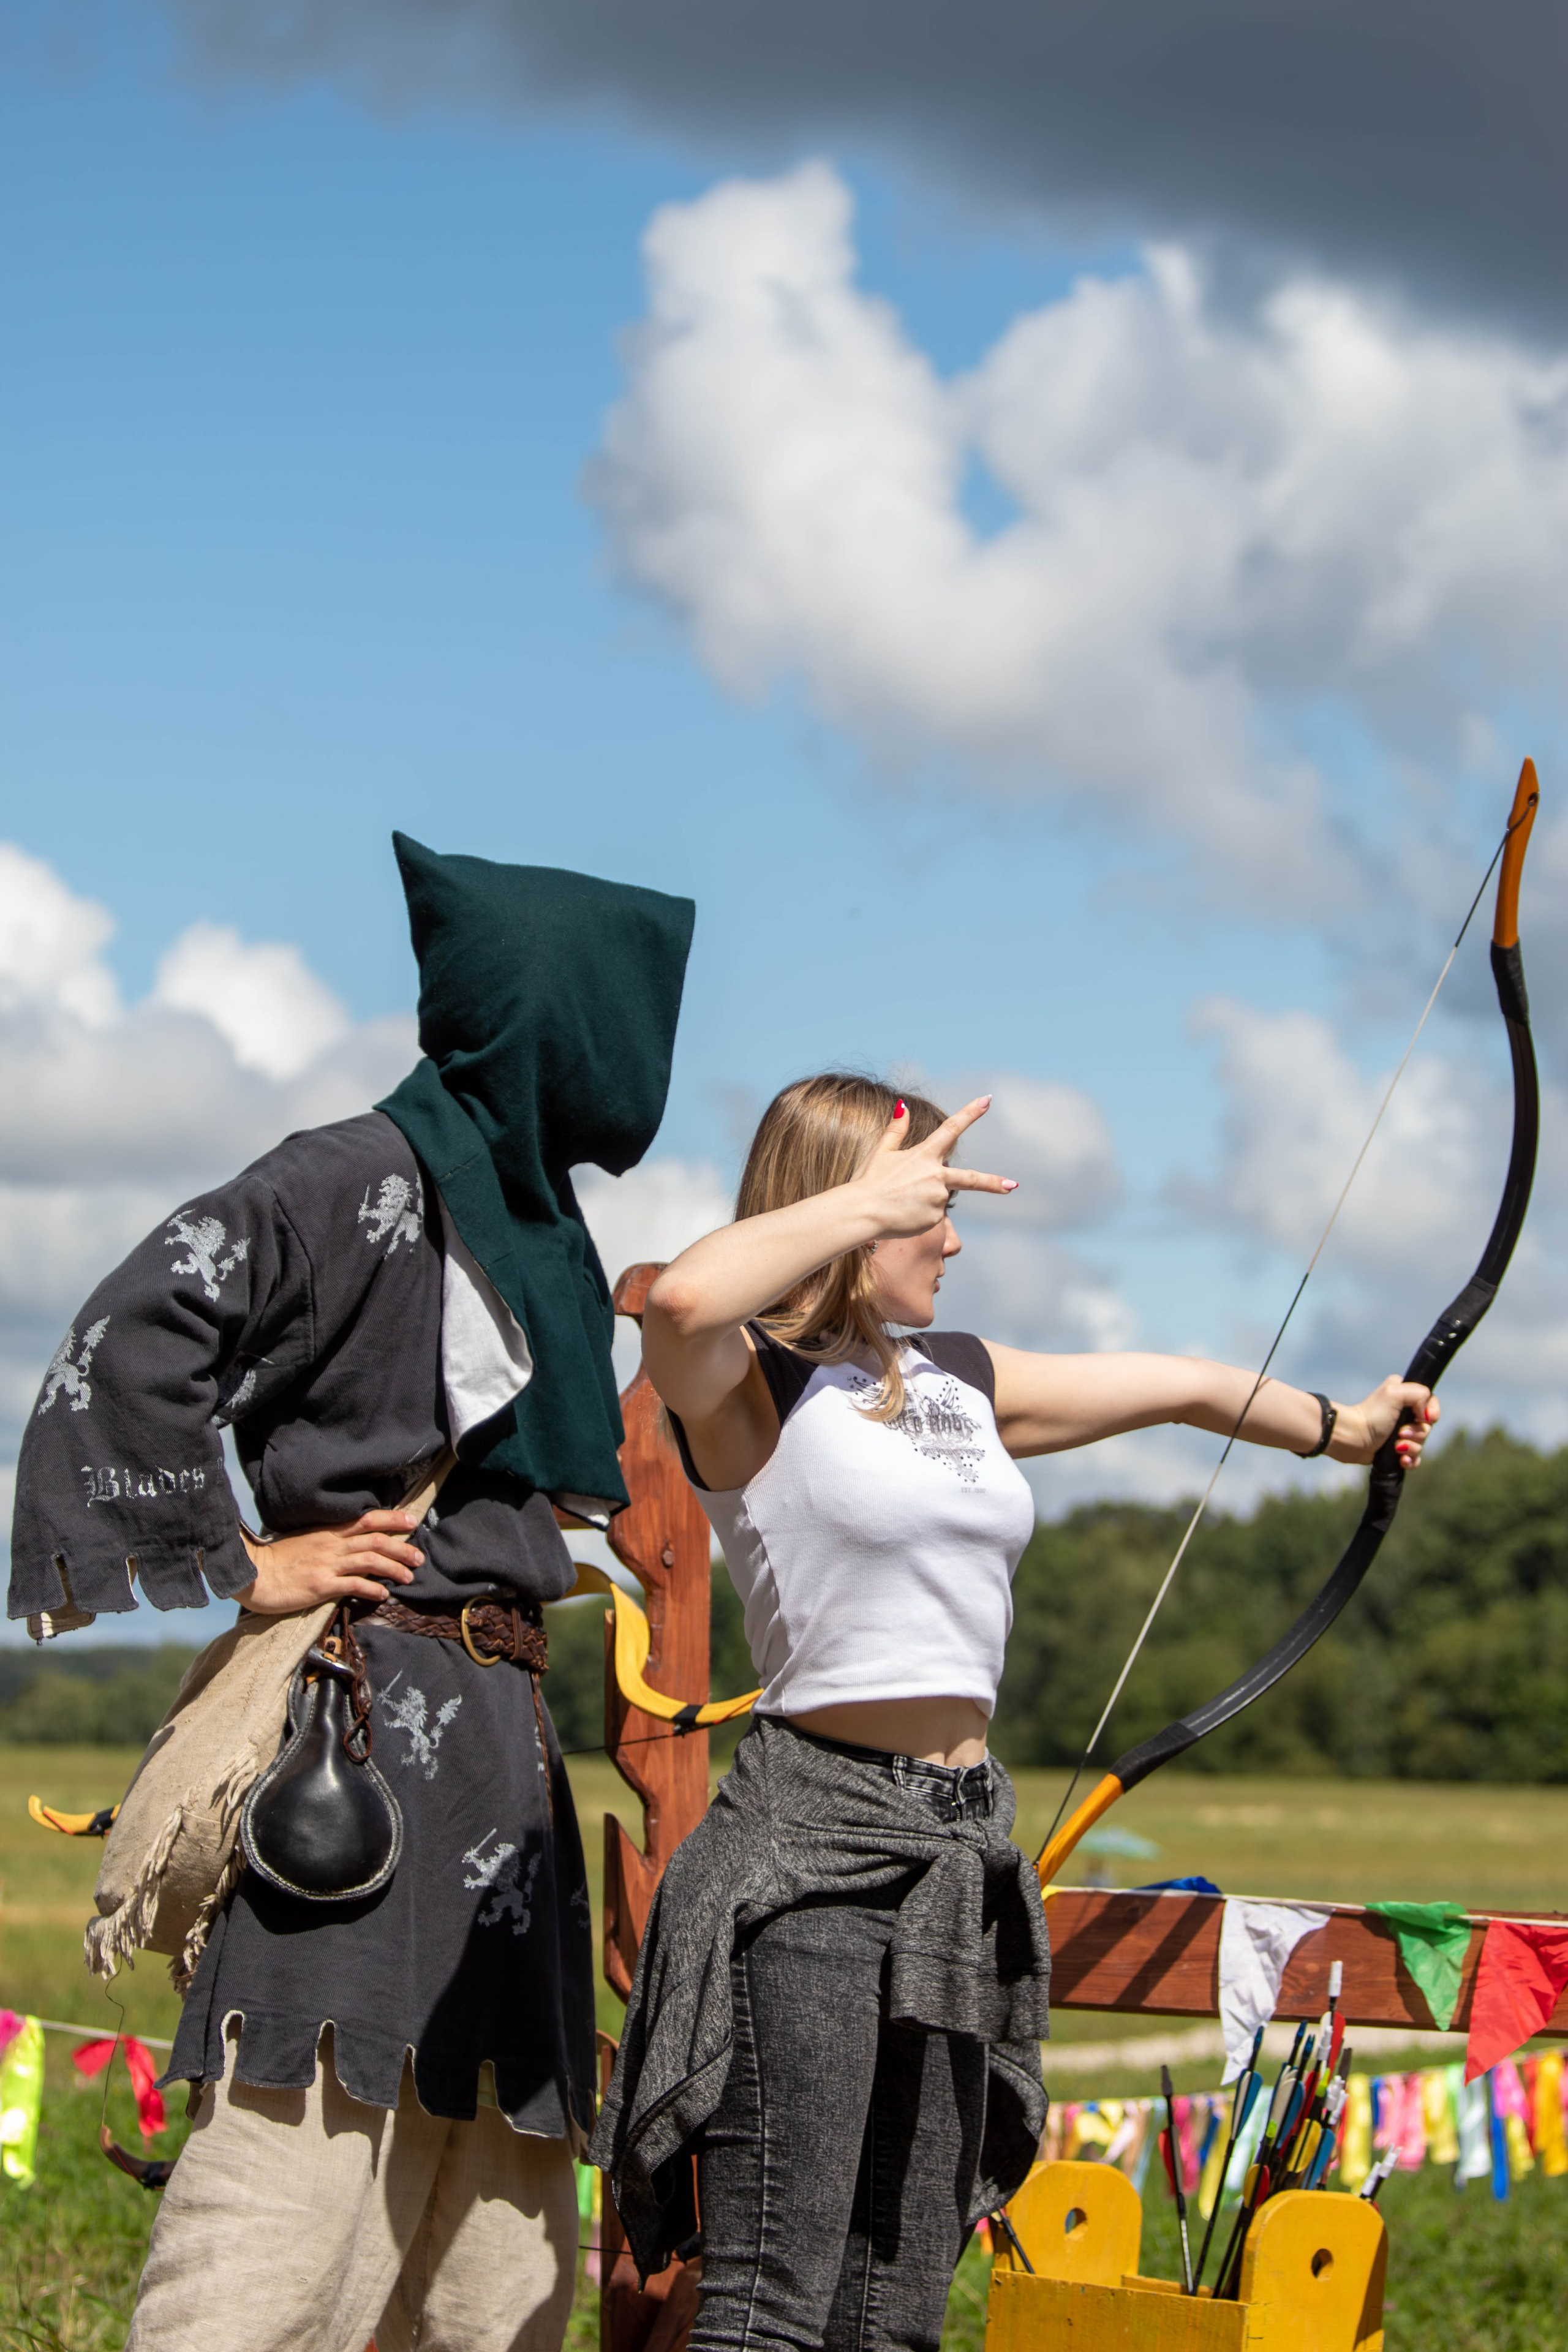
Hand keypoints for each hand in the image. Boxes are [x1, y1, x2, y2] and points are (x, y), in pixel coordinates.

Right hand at [236, 1509, 423, 1614]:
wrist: (253, 1572)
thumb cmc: (278, 1559)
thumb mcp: (306, 1541)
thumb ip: (329, 1541)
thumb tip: (352, 1543)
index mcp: (329, 1532)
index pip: (367, 1519)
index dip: (392, 1518)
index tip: (412, 1520)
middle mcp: (332, 1545)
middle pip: (375, 1540)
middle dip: (401, 1548)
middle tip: (419, 1557)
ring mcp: (327, 1565)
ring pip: (370, 1560)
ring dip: (394, 1567)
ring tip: (409, 1576)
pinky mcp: (320, 1585)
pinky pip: (353, 1584)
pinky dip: (372, 1588)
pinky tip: (384, 1594)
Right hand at [850, 1096, 1017, 1237]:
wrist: (862, 1212)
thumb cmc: (868, 1181)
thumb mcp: (881, 1152)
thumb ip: (896, 1130)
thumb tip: (904, 1106)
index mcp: (924, 1155)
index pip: (951, 1128)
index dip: (970, 1113)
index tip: (987, 1100)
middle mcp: (936, 1176)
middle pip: (970, 1178)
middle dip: (993, 1182)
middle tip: (1013, 1185)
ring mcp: (937, 1199)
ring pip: (939, 1197)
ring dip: (925, 1199)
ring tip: (901, 1203)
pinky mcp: (934, 1219)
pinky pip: (932, 1216)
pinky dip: (921, 1215)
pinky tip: (903, 1215)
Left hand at [1329, 1379, 1438, 1467]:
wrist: (1352, 1439)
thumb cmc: (1371, 1415)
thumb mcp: (1395, 1393)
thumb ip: (1419, 1394)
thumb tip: (1426, 1415)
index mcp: (1405, 1395)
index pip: (1432, 1403)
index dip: (1432, 1412)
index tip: (1423, 1418)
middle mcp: (1404, 1412)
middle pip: (1427, 1426)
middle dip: (1417, 1433)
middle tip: (1400, 1433)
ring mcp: (1400, 1432)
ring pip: (1422, 1443)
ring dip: (1412, 1447)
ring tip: (1396, 1447)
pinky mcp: (1396, 1450)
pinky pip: (1415, 1458)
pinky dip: (1410, 1460)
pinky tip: (1401, 1460)